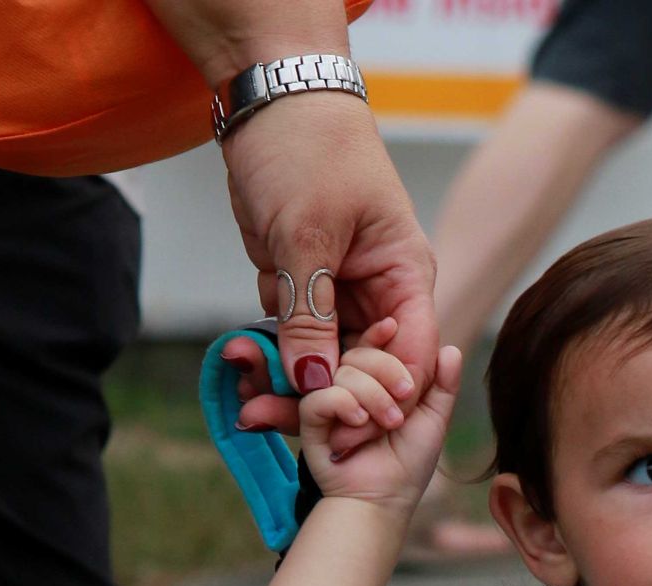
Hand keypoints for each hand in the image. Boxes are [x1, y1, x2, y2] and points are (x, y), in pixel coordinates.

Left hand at [221, 97, 438, 417]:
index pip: (410, 358)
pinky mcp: (302, 288)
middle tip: (272, 418)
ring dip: (287, 381)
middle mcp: (379, 292)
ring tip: (249, 404)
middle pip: (363, 368)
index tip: (343, 428)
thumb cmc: (305, 144)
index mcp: (404, 276)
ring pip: (323, 359)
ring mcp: (340, 293)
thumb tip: (316, 386)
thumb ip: (310, 314)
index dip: (382, 399)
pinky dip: (267, 353)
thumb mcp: (305, 233)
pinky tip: (241, 369)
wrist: (267, 93)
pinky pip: (291, 338)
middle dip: (322, 398)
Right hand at [299, 338, 461, 510]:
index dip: (380, 335)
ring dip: (370, 395)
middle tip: (402, 402)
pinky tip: (358, 422)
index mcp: (373, 381)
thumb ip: (442, 385)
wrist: (382, 500)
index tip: (393, 328)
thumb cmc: (407, 465)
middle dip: (384, 371)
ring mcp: (328, 400)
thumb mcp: (432, 419)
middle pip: (357, 353)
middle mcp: (348, 386)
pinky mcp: (312, 419)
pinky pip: (321, 395)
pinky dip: (342, 404)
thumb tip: (450, 348)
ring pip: (343, 372)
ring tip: (385, 425)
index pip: (371, 345)